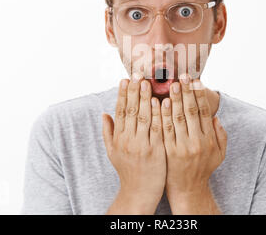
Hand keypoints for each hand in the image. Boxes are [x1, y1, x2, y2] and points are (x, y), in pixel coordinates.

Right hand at [102, 75, 165, 213]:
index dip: (123, 95)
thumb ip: (108, 132)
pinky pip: (158, 129)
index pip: (120, 112)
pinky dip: (159, 114)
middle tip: (137, 74)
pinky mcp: (156, 151)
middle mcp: (127, 140)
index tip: (125, 80)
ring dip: (146, 98)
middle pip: (131, 111)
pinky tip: (161, 101)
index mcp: (118, 138)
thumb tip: (104, 113)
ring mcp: (142, 145)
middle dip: (134, 91)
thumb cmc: (127, 170)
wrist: (139, 193)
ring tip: (148, 82)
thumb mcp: (112, 152)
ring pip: (144, 117)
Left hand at [161, 76, 227, 212]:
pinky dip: (162, 115)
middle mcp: (197, 142)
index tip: (196, 81)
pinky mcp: (168, 151)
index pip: (204, 112)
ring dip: (174, 99)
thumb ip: (221, 134)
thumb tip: (216, 117)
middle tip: (183, 76)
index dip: (200, 95)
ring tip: (171, 84)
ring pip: (177, 118)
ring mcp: (182, 146)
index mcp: (209, 139)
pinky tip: (159, 102)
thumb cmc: (203, 168)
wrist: (188, 189)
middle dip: (187, 92)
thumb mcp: (219, 154)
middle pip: (191, 111)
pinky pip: (165, 129)